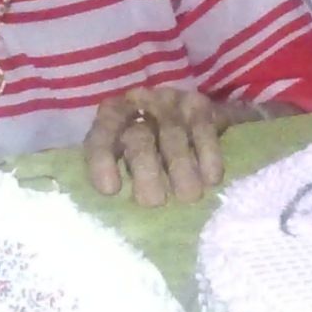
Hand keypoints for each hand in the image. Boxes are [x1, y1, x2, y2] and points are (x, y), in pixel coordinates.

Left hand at [81, 86, 237, 205]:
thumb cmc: (152, 150)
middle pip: (139, 139)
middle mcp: (138, 104)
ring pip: (172, 136)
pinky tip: (210, 180)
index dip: (102, 160)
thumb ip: (121, 175)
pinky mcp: (199, 104)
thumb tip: (113, 209)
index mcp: (112, 117)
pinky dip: (208, 157)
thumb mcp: (128, 158)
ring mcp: (170, 102)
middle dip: (146, 174)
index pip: (101, 135)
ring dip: (181, 170)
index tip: (111, 190)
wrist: (195, 121)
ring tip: (188, 197)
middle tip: (156, 202)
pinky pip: (203, 130)